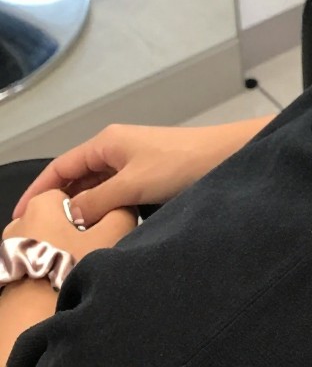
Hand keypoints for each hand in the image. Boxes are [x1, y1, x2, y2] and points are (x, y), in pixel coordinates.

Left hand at [0, 193, 135, 362]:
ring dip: (64, 252)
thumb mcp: (113, 233)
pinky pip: (38, 263)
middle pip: (61, 218)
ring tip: (78, 270)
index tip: (104, 229)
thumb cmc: (70, 269)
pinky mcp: (9, 273)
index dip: (94, 210)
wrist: (33, 320)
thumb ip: (121, 210)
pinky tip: (61, 283)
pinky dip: (50, 269)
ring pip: (50, 242)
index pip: (76, 193)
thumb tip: (122, 204)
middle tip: (93, 252)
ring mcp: (11, 249)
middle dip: (77, 232)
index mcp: (42, 203)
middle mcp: (20, 220)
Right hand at [12, 118, 269, 227]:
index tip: (18, 216)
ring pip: (94, 186)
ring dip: (81, 207)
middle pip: (75, 176)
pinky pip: (112, 191)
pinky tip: (97, 227)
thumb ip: (96, 201)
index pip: (61, 166)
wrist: (223, 157)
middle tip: (41, 232)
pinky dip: (101, 207)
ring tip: (65, 235)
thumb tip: (67, 215)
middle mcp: (115, 148)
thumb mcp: (132, 185)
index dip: (38, 189)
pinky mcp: (145, 174)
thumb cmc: (179, 164)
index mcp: (106, 143)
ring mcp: (131, 161)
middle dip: (57, 201)